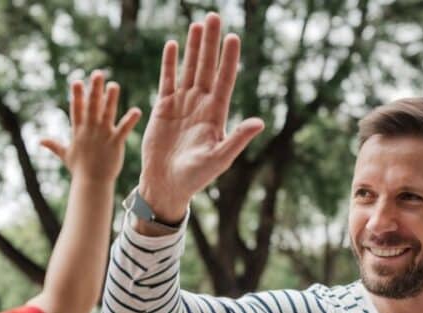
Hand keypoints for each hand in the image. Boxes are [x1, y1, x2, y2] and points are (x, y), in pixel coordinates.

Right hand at [41, 71, 141, 183]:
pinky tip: (137, 111)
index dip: (77, 95)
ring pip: (107, 113)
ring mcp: (103, 135)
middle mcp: (90, 130)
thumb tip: (40, 140)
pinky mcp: (115, 143)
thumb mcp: (65, 155)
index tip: (77, 81)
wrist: (91, 184)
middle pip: (92, 106)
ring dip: (111, 99)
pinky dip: (130, 120)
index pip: (77, 109)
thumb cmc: (80, 170)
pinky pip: (123, 129)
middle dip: (94, 89)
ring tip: (115, 85)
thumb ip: (54, 145)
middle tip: (98, 73)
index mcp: (79, 130)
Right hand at [139, 13, 264, 221]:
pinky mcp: (163, 108)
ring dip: (193, 47)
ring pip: (189, 69)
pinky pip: (167, 80)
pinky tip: (173, 45)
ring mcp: (182, 104)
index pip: (224, 80)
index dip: (228, 59)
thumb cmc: (195, 177)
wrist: (166, 185)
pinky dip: (170, 63)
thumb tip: (260, 122)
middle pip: (207, 67)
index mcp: (216, 115)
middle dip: (210, 43)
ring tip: (198, 24)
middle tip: (214, 16)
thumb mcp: (219, 159)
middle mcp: (201, 105)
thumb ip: (238, 139)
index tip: (233, 37)